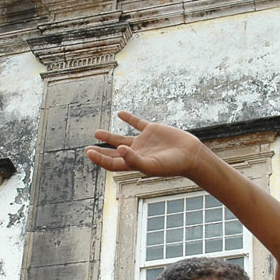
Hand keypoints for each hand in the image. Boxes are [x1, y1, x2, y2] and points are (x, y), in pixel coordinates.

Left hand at [86, 111, 203, 177]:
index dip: (100, 159)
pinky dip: (129, 118)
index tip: (88, 152)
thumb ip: (135, 159)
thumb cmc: (172, 165)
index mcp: (135, 163)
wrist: (190, 155)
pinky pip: (137, 123)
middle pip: (114, 153)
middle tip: (88, 149)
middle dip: (101, 152)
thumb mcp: (152, 165)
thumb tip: (119, 150)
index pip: (113, 163)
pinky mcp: (152, 130)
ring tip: (96, 133)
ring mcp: (144, 141)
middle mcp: (137, 153)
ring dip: (109, 136)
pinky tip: (120, 114)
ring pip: (122, 138)